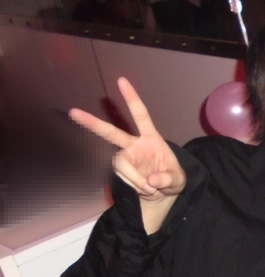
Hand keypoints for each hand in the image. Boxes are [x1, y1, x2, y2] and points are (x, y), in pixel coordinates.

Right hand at [69, 78, 184, 232]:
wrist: (162, 195)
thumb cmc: (172, 180)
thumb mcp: (177, 180)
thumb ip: (167, 179)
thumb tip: (151, 181)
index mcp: (151, 138)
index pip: (140, 115)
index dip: (132, 99)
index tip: (121, 80)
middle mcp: (133, 145)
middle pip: (111, 133)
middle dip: (92, 123)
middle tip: (73, 112)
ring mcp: (124, 158)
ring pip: (119, 163)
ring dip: (135, 178)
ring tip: (150, 188)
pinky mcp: (119, 172)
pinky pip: (121, 177)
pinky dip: (134, 185)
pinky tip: (144, 190)